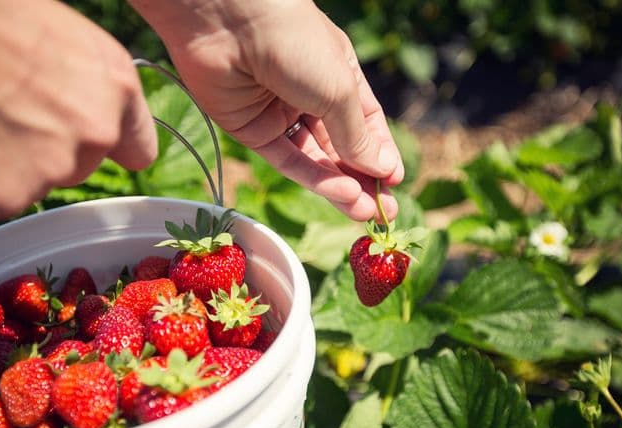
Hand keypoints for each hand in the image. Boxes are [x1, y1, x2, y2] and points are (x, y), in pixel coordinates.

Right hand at [0, 0, 156, 223]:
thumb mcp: (58, 33)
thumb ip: (87, 81)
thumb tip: (88, 105)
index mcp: (116, 86)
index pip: (137, 148)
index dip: (110, 147)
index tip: (89, 146)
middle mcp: (95, 133)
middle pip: (77, 166)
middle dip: (45, 151)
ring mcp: (50, 169)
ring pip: (32, 185)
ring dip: (3, 168)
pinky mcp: (1, 197)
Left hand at [130, 0, 402, 220]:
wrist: (228, 21)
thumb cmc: (295, 42)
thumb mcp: (339, 90)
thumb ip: (357, 135)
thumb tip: (381, 170)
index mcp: (337, 73)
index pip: (365, 122)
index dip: (379, 153)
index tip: (394, 182)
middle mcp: (309, 94)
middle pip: (339, 146)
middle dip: (361, 179)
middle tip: (383, 212)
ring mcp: (279, 113)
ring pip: (314, 159)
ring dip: (339, 186)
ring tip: (364, 211)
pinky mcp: (250, 130)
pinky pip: (285, 160)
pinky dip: (312, 178)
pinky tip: (338, 193)